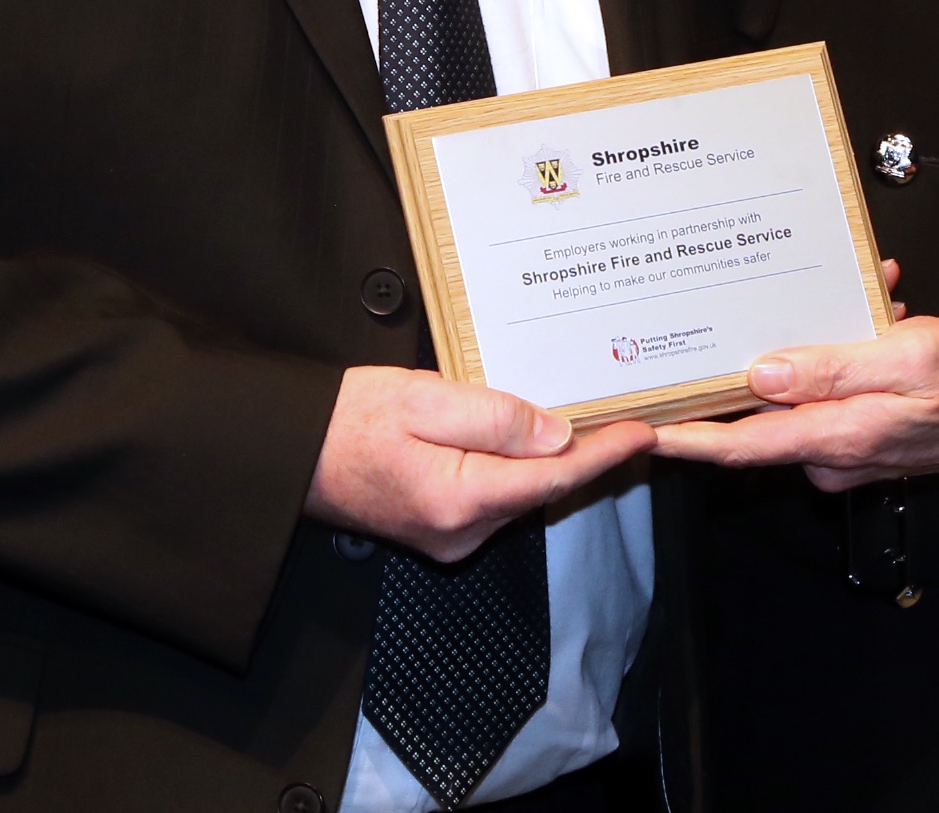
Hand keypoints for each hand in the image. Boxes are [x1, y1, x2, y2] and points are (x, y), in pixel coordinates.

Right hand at [305, 366, 654, 561]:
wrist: (293, 453)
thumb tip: (558, 435)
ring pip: (520, 493)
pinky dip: (519, 469)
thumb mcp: (426, 400)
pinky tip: (531, 438)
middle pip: (541, 489)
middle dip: (585, 454)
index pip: (553, 477)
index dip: (604, 454)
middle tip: (625, 413)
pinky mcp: (441, 531)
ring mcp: (450, 538)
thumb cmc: (349, 419)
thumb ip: (496, 418)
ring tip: (587, 417)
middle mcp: (461, 532)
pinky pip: (496, 496)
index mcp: (460, 499)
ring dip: (551, 460)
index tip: (645, 434)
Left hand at [651, 300, 938, 491]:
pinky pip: (829, 387)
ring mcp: (847, 443)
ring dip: (805, 341)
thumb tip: (765, 373)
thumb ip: (834, 369)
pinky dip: (839, 348)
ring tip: (840, 291)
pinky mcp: (862, 429)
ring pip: (798, 390)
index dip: (686, 437)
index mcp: (838, 435)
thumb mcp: (910, 359)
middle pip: (759, 414)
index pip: (741, 445)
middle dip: (744, 360)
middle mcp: (833, 449)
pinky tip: (871, 306)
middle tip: (716, 313)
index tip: (639, 426)